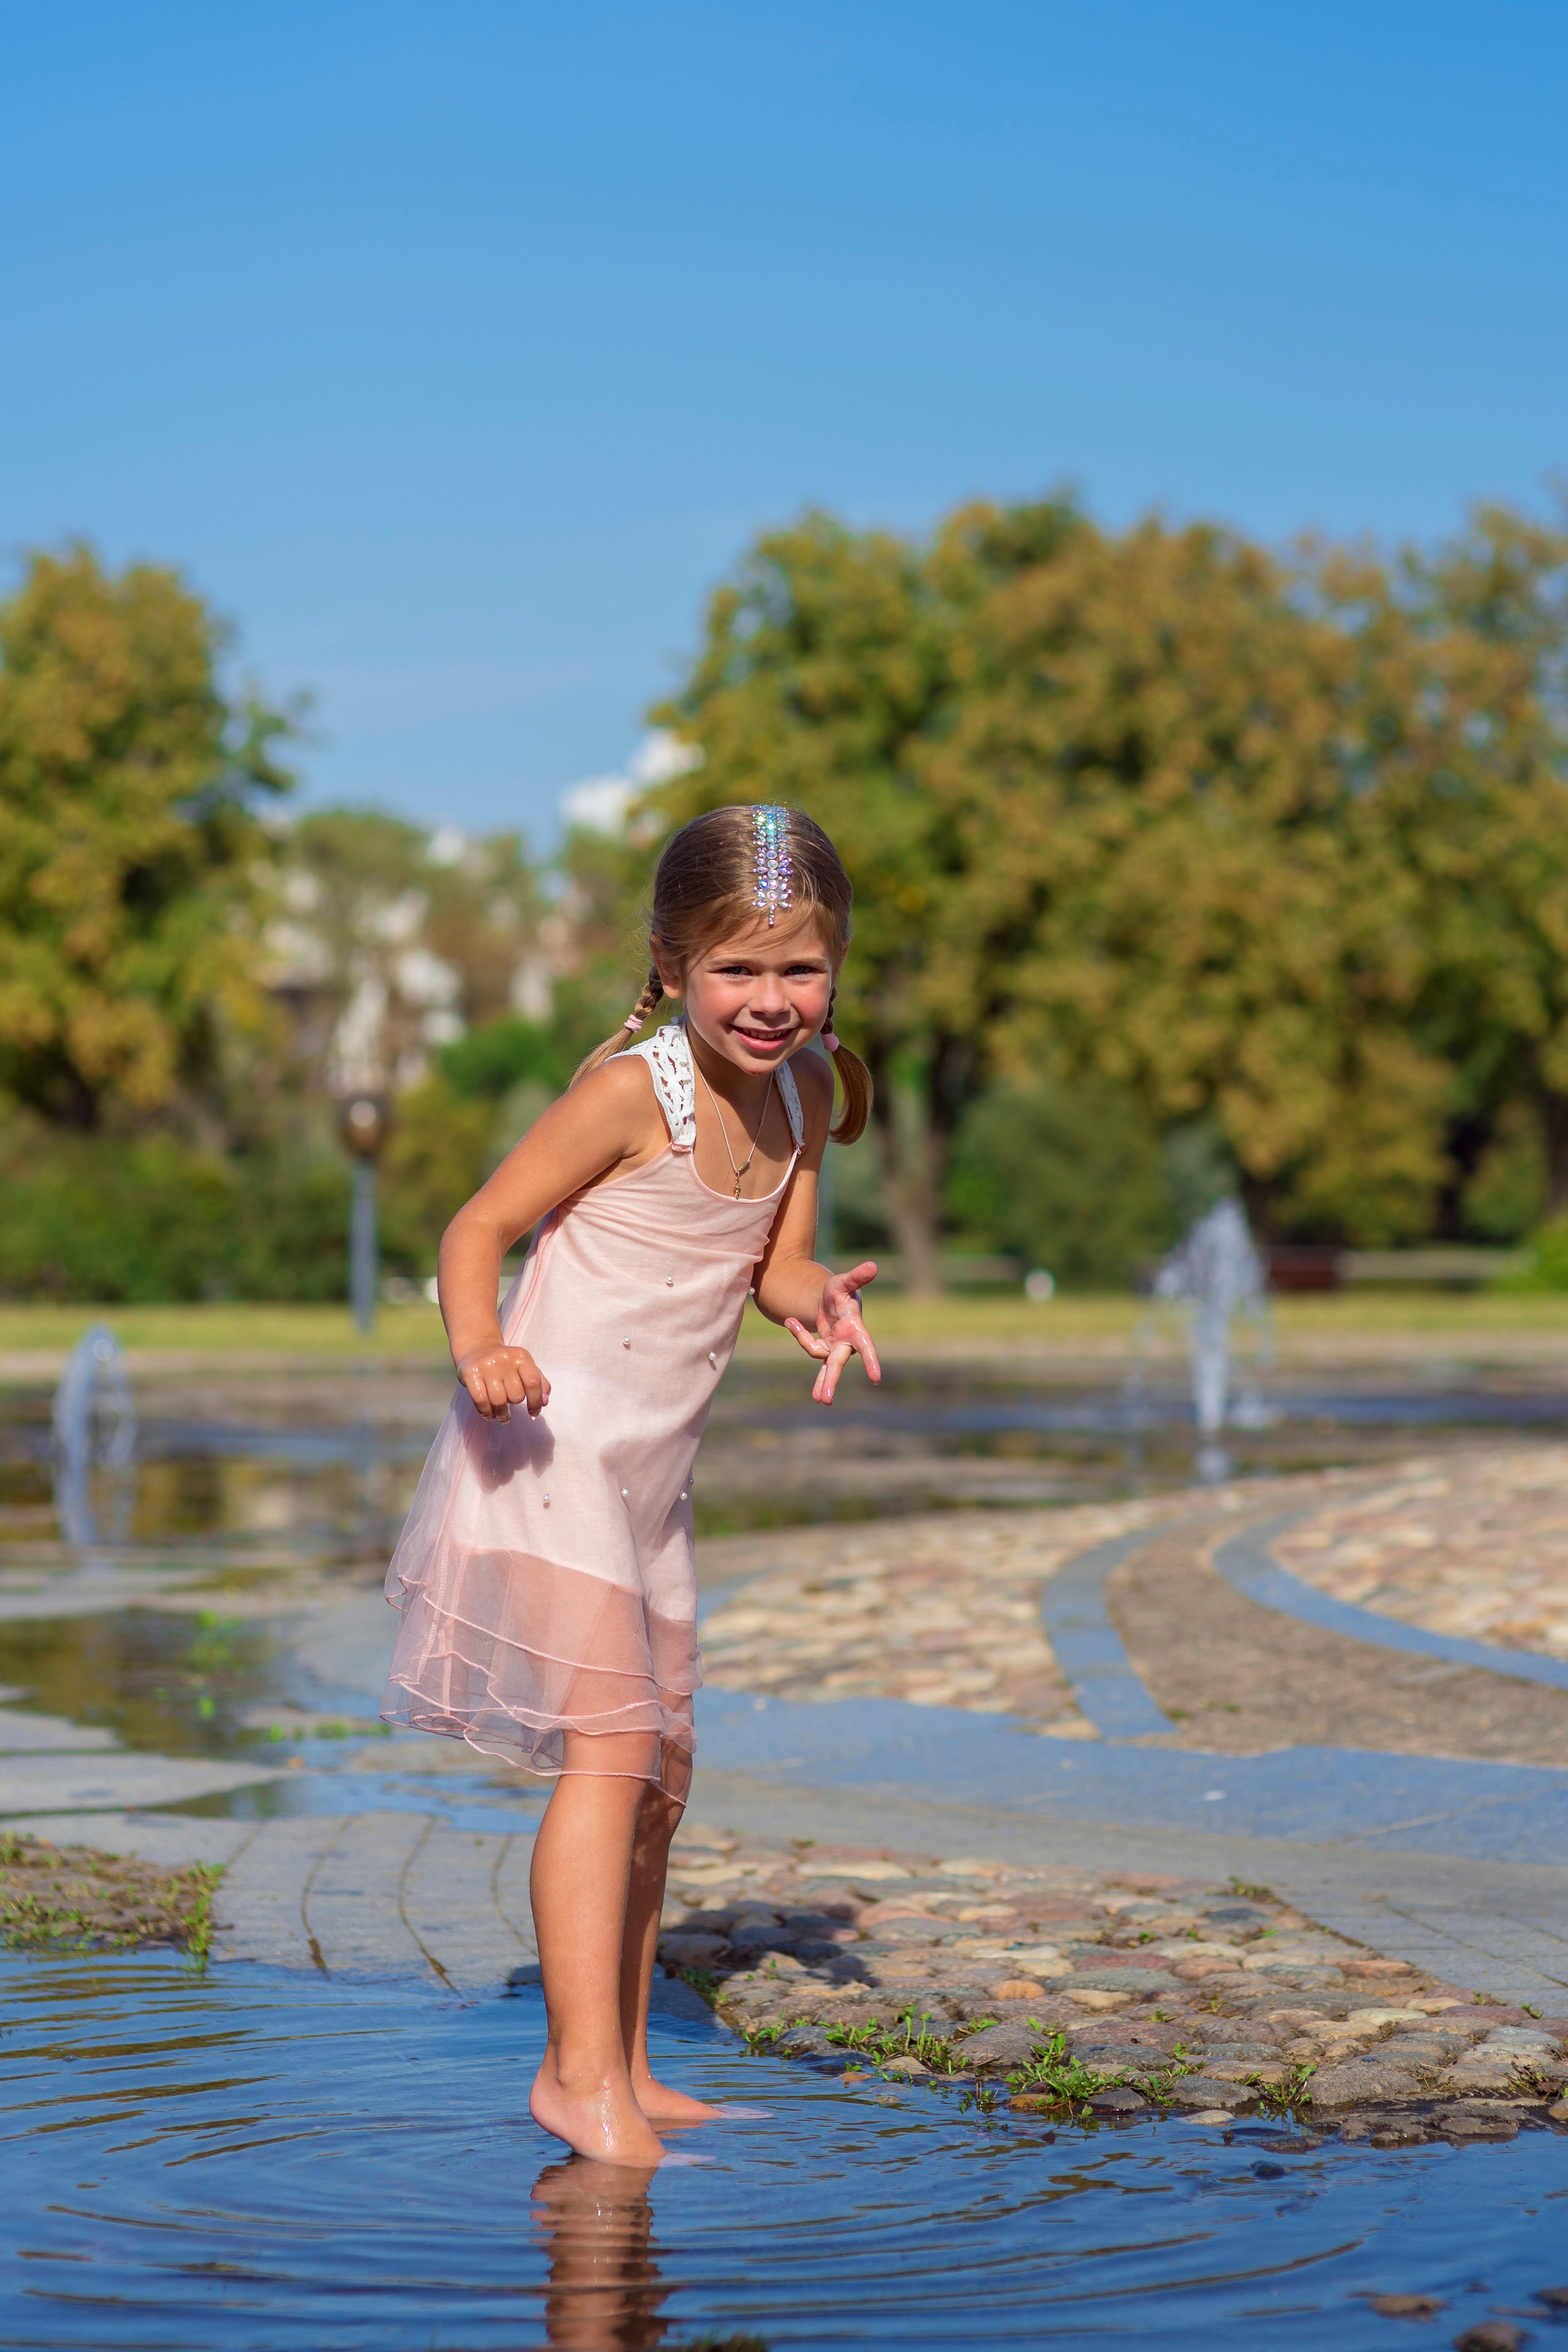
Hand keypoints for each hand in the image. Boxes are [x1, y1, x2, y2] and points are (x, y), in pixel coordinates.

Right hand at [456, 1343, 550, 1422]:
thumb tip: (544, 1402)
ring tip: (501, 1415)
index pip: (533, 1383)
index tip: (534, 1413)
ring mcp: (486, 1366)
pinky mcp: (471, 1374)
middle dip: (514, 1403)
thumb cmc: (504, 1363)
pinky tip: (489, 1415)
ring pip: (499, 1401)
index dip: (535, 1402)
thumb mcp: (524, 1367)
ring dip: (501, 1414)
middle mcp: (504, 1359)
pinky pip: (481, 1401)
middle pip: (516, 1395)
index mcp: (521, 1356)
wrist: (476, 1348)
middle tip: (509, 1401)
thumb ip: (539, 1383)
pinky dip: (486, 1412)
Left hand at [785, 1261, 880, 1405]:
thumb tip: (872, 1266)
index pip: (866, 1347)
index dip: (871, 1361)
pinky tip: (791, 1321)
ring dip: (821, 1378)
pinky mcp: (824, 1349)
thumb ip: (857, 1277)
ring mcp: (835, 1348)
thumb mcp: (844, 1282)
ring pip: (824, 1362)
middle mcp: (846, 1343)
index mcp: (856, 1329)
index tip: (876, 1378)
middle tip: (825, 1400)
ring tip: (818, 1399)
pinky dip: (800, 1335)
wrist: (832, 1299)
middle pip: (837, 1364)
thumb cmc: (841, 1291)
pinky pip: (811, 1346)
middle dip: (831, 1381)